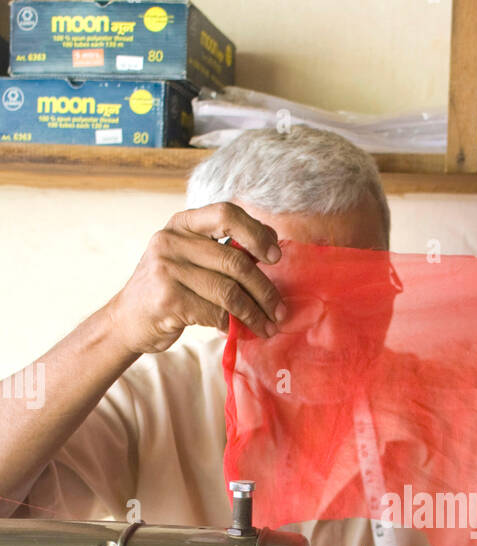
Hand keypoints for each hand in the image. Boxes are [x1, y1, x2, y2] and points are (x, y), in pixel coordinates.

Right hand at [104, 203, 286, 355]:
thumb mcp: (189, 257)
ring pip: (229, 291)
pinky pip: (215, 313)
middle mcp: (170, 240)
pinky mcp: (167, 299)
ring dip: (255, 313)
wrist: (127, 320)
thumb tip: (271, 243)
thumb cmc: (169, 288)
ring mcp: (166, 269)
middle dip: (264, 289)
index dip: (257, 233)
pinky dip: (232, 325)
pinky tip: (237, 331)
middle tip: (280, 310)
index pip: (226, 213)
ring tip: (268, 327)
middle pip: (235, 261)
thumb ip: (222, 248)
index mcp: (181, 223)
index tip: (275, 257)